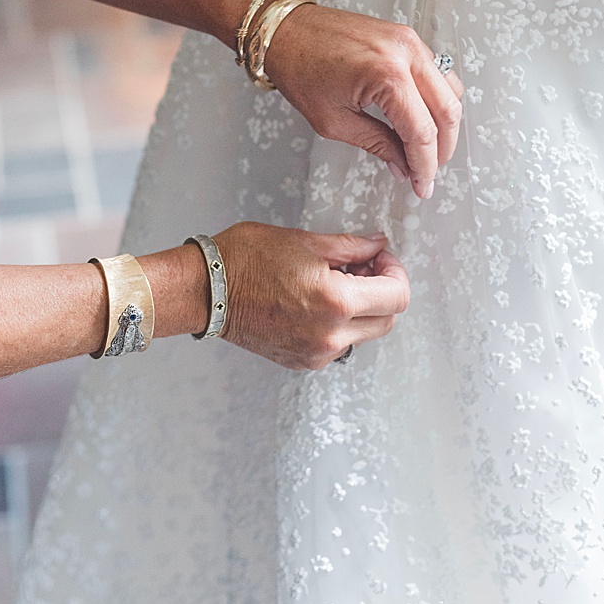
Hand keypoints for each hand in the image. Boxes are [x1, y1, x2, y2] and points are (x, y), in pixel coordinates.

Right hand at [211, 222, 409, 369]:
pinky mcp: (301, 362)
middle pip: (388, 320)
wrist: (205, 291)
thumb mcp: (307, 242)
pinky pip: (340, 345)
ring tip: (338, 282)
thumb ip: (352, 247)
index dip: (395, 272)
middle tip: (363, 268)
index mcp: (336, 303)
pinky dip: (341, 324)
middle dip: (384, 291)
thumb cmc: (246, 260)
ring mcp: (316, 354)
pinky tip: (319, 301)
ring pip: (365, 334)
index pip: (397, 297)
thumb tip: (378, 246)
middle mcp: (330, 336)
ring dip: (363, 309)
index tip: (380, 258)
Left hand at [259, 5, 465, 197]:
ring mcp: (411, 41)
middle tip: (428, 172)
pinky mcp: (408, 38)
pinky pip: (439, 73)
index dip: (425, 165)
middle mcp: (406, 53)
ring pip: (451, 91)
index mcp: (386, 75)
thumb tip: (403, 167)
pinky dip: (437, 100)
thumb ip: (377, 144)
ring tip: (426, 148)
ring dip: (444, 124)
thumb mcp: (334, 121)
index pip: (422, 132)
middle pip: (447, 111)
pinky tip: (421, 118)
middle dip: (442, 149)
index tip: (423, 186)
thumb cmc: (299, 69)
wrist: (286, 30)